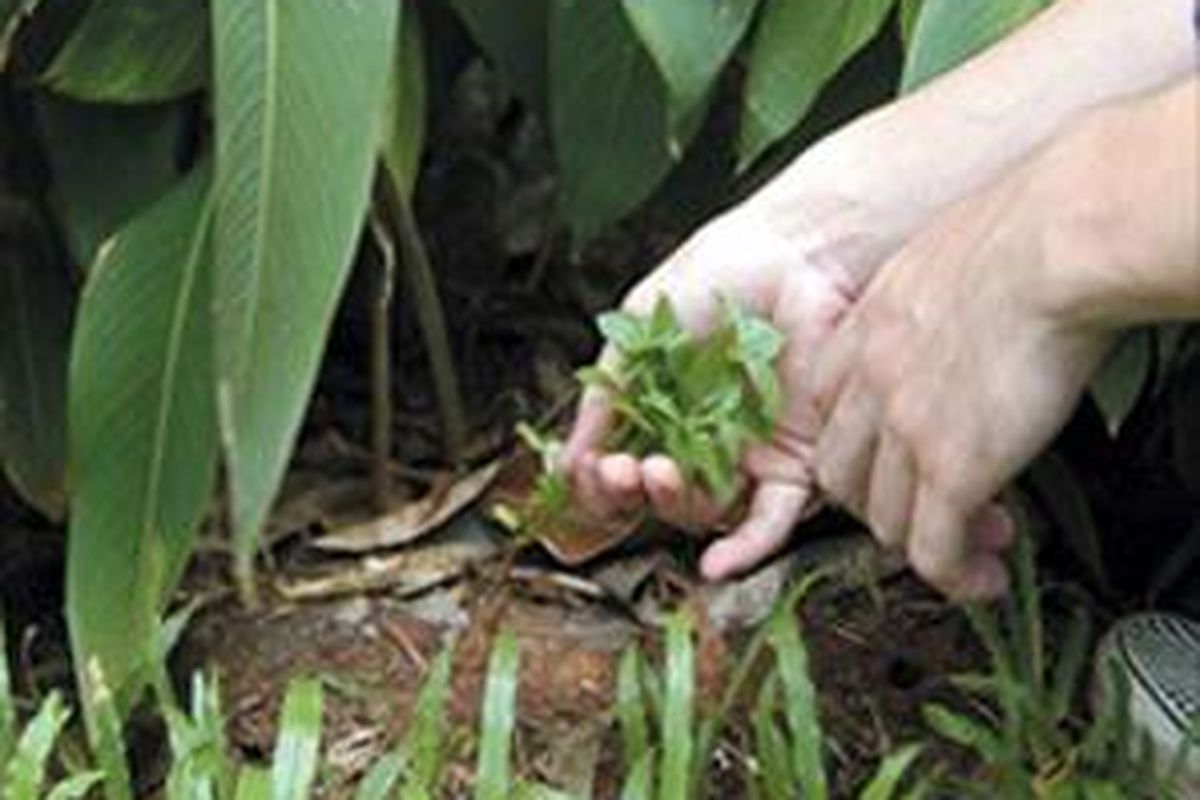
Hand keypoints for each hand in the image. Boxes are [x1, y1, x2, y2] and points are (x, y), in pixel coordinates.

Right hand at [562, 201, 870, 580]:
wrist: (792, 253)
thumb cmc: (716, 275)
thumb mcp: (636, 333)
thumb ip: (602, 397)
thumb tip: (568, 461)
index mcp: (661, 412)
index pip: (622, 469)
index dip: (601, 482)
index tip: (592, 469)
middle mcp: (703, 440)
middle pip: (659, 497)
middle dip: (631, 492)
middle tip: (624, 470)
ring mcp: (749, 454)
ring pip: (705, 510)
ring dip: (672, 505)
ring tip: (658, 473)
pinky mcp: (796, 460)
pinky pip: (770, 520)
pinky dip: (744, 550)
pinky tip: (712, 565)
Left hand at [810, 166, 1112, 599]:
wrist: (1055, 244)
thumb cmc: (1025, 232)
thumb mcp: (945, 259)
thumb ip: (933, 304)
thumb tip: (967, 320)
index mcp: (864, 330)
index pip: (829, 409)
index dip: (857, 443)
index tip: (890, 459)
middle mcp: (869, 385)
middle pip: (841, 474)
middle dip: (878, 503)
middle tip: (924, 512)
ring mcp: (904, 431)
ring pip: (883, 520)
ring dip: (924, 545)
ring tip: (969, 552)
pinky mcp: (953, 468)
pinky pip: (933, 549)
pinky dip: (955, 576)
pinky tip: (982, 578)